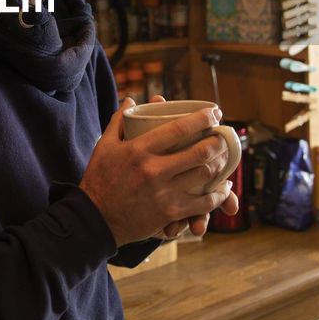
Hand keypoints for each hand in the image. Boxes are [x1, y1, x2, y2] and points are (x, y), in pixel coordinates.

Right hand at [80, 98, 233, 246]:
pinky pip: (203, 203)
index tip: (214, 114)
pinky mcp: (169, 213)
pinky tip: (223, 187)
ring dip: (220, 165)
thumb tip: (131, 100)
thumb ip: (119, 121)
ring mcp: (163, 193)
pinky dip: (218, 194)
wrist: (95, 219)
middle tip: (224, 136)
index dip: (203, 118)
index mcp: (138, 149)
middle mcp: (153, 170)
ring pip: (205, 175)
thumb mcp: (104, 146)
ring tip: (224, 158)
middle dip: (218, 141)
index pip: (179, 128)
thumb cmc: (99, 180)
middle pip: (199, 151)